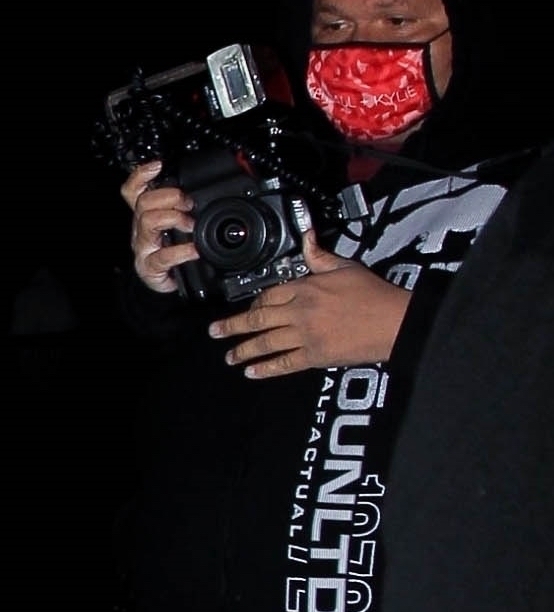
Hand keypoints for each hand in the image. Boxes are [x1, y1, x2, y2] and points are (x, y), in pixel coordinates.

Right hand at [122, 160, 198, 293]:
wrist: (164, 283)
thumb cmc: (171, 251)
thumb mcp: (176, 225)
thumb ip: (184, 208)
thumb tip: (204, 190)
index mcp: (146, 215)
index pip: (133, 191)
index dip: (141, 176)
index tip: (157, 165)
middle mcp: (140, 229)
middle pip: (143, 202)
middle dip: (170, 197)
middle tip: (188, 204)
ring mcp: (143, 248)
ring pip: (148, 221)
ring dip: (174, 218)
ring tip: (190, 226)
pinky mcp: (149, 267)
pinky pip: (162, 256)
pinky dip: (181, 251)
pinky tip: (193, 250)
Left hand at [207, 232, 411, 378]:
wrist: (395, 322)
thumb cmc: (374, 294)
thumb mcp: (345, 267)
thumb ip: (320, 257)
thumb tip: (306, 239)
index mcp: (306, 288)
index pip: (268, 295)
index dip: (254, 302)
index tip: (246, 308)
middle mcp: (300, 312)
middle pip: (258, 319)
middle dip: (233, 327)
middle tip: (216, 332)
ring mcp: (305, 336)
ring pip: (266, 343)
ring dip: (244, 351)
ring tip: (229, 357)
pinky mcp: (315, 356)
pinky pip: (284, 364)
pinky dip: (266, 369)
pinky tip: (252, 372)